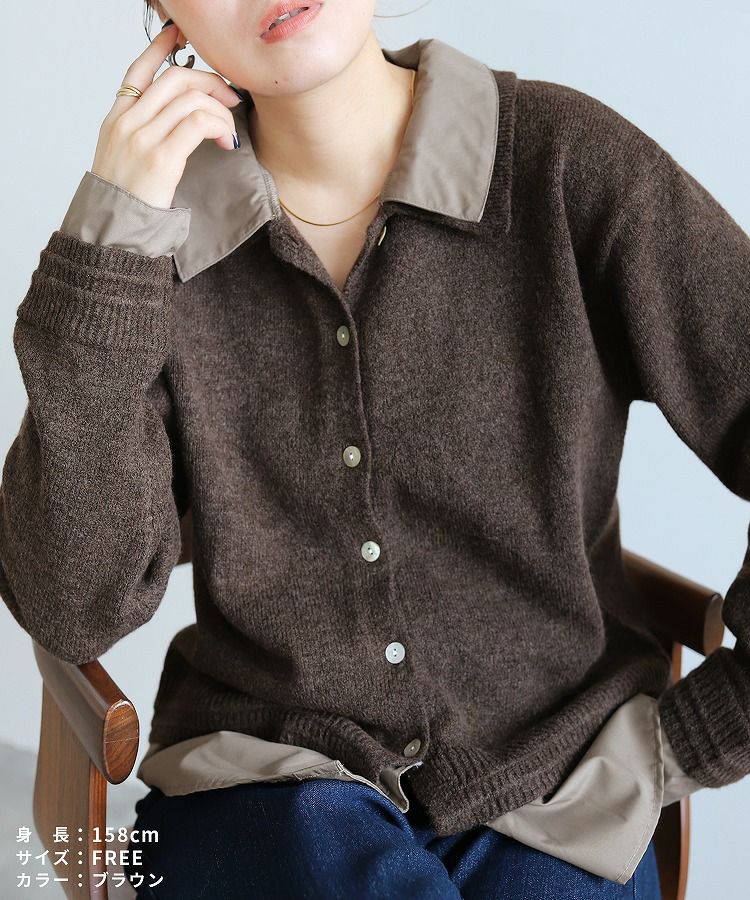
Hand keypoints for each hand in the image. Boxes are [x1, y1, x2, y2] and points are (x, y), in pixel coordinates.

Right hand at [90, 23, 241, 208]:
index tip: (181, 36)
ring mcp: (143, 138)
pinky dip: (220, 125)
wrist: (112, 232)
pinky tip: (227, 141)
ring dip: (220, 108)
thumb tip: (179, 122)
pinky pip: (199, 122)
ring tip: (229, 129)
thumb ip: (143, 135)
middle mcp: (128, 122)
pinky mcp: (161, 158)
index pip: (139, 69)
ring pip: (191, 98)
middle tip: (231, 96)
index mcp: (117, 118)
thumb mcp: (122, 159)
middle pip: (175, 78)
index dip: (161, 47)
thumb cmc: (124, 202)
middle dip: (210, 80)